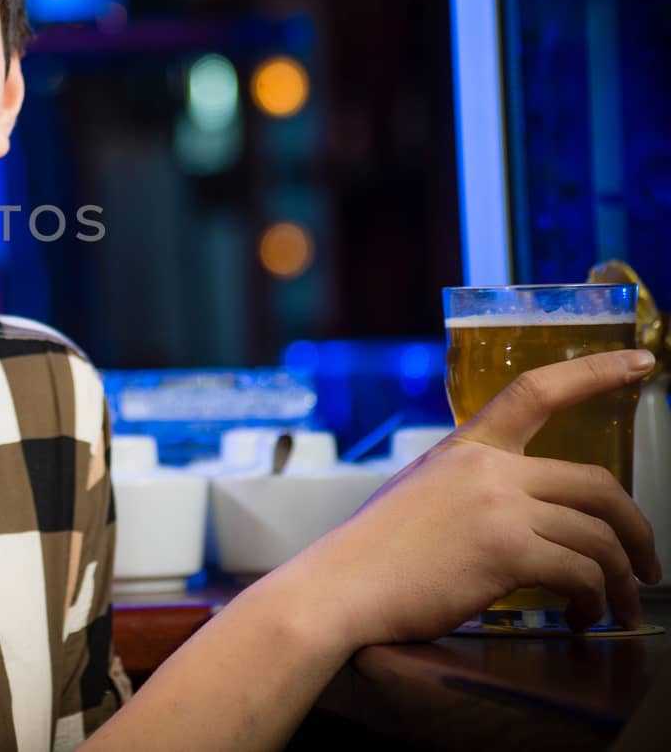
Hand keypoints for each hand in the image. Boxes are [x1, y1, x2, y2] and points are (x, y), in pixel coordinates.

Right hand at [292, 349, 660, 645]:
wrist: (337, 587)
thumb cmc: (372, 553)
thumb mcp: (419, 493)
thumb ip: (468, 487)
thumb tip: (517, 512)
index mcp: (465, 447)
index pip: (537, 390)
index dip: (596, 371)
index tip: (641, 363)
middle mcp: (488, 469)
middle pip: (597, 484)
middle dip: (637, 528)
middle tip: (645, 562)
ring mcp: (498, 508)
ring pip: (599, 538)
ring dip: (619, 580)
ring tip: (611, 605)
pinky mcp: (506, 552)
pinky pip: (581, 574)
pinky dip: (594, 601)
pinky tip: (580, 616)